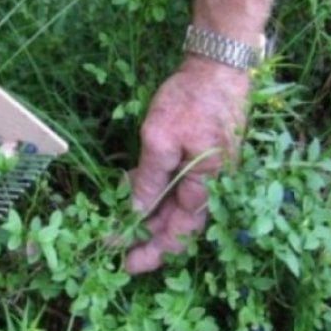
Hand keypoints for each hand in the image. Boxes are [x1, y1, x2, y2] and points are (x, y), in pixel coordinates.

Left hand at [126, 56, 249, 273]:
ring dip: (145, 216)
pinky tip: (130, 189)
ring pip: (172, 207)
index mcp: (205, 188)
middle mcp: (209, 188)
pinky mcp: (198, 161)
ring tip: (115, 218)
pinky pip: (174, 187)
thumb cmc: (191, 100)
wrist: (218, 66)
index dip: (151, 253)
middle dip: (143, 238)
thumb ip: (149, 179)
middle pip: (174, 226)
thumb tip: (136, 213)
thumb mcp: (161, 139)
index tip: (124, 265)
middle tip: (111, 244)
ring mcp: (205, 175)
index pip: (178, 235)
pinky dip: (152, 193)